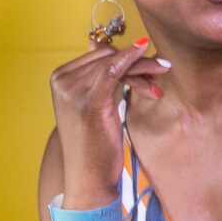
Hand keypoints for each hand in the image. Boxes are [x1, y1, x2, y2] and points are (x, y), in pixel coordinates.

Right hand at [46, 38, 166, 202]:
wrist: (88, 178)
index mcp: (59, 78)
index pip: (99, 53)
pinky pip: (114, 70)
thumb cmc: (94, 144)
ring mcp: (71, 90)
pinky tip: (156, 67)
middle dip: (138, 63)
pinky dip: (135, 64)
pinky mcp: (88, 100)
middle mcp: (61, 81)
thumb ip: (99, 77)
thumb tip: (100, 43)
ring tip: (157, 88)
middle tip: (162, 71)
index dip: (128, 57)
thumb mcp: (96, 104)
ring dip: (143, 71)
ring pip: (116, 63)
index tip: (150, 68)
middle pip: (108, 55)